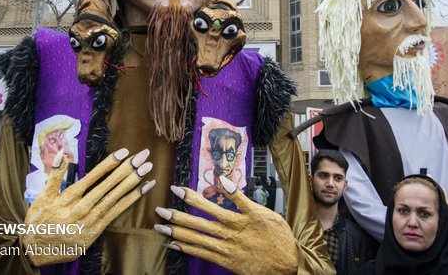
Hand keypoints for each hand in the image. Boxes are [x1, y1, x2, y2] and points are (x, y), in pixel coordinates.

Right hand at [23, 148, 155, 265]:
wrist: (36, 252)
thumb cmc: (39, 221)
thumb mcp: (42, 197)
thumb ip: (54, 175)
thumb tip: (62, 153)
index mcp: (67, 199)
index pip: (92, 178)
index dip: (109, 164)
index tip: (124, 152)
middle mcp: (80, 210)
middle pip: (107, 186)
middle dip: (127, 169)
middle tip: (143, 155)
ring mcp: (90, 221)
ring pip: (115, 198)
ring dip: (133, 182)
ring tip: (147, 168)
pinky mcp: (96, 231)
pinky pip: (117, 212)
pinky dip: (131, 199)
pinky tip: (144, 188)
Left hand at [154, 176, 297, 274]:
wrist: (288, 265)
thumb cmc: (278, 237)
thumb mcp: (265, 213)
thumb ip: (242, 199)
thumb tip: (225, 182)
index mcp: (240, 219)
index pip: (212, 205)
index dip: (192, 197)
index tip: (177, 189)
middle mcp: (231, 234)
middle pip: (200, 223)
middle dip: (178, 215)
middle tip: (160, 209)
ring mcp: (228, 249)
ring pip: (198, 240)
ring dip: (178, 232)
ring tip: (161, 226)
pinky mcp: (227, 262)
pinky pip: (204, 255)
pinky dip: (188, 249)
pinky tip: (174, 244)